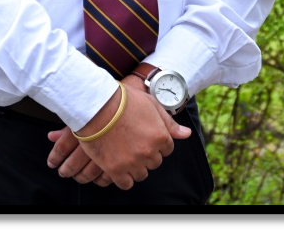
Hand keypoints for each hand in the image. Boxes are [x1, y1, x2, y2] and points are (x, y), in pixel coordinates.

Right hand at [49, 81, 190, 189]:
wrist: (97, 105)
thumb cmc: (124, 100)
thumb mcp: (151, 104)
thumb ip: (169, 122)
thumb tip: (187, 134)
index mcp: (160, 136)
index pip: (167, 149)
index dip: (157, 141)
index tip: (145, 135)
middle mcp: (149, 152)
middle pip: (155, 162)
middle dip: (147, 153)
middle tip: (134, 142)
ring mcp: (132, 162)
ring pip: (141, 174)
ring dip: (136, 165)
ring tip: (125, 152)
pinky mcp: (115, 169)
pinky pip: (126, 183)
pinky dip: (123, 177)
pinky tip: (118, 165)